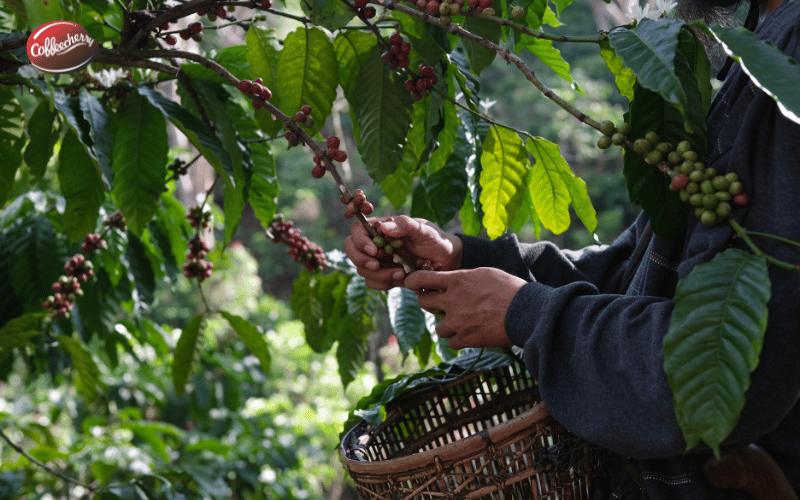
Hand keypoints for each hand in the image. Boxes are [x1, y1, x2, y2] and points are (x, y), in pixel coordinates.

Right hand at [343, 215, 462, 289]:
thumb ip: (404, 225)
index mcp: (382, 227)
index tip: (375, 251)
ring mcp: (379, 260)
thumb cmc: (435, 239)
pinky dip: (384, 284)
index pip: (357, 229)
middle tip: (377, 266)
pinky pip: (373, 282)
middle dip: (361, 260)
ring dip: (379, 275)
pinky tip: (402, 279)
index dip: (359, 241)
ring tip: (401, 274)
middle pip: (351, 249)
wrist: (447, 260)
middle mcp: (376, 243)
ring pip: (362, 269)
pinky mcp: (384, 275)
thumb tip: (383, 227)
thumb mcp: (423, 229)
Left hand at [404, 267, 525, 349]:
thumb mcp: (484, 273)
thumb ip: (463, 277)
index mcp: (456, 280)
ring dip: (446, 324)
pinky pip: (450, 342)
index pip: (421, 279)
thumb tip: (450, 280)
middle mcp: (452, 301)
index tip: (411, 284)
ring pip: (437, 326)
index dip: (412, 281)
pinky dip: (457, 339)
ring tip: (462, 321)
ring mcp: (457, 322)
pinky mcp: (465, 339)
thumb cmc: (509, 289)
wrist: (524, 312)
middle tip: (440, 304)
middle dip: (429, 303)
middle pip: (423, 302)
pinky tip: (469, 333)